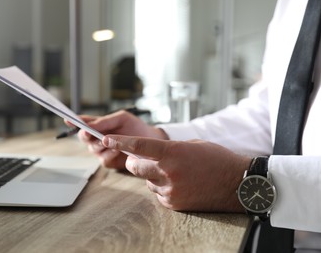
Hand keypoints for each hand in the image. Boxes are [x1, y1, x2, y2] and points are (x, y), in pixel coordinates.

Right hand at [66, 110, 167, 168]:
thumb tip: (90, 125)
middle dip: (87, 135)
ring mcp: (102, 151)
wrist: (151, 142)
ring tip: (110, 141)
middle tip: (89, 133)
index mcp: (99, 125)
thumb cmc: (136, 128)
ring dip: (100, 145)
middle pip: (84, 138)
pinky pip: (104, 160)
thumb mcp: (121, 118)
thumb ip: (105, 121)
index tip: (67, 120)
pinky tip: (118, 150)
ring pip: (93, 149)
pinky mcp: (110, 162)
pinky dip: (110, 155)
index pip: (83, 123)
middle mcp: (98, 138)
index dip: (74, 122)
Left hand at [102, 135, 250, 211]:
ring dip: (153, 176)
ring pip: (147, 181)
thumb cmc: (216, 159)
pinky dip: (163, 188)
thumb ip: (167, 149)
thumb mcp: (190, 145)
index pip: (139, 146)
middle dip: (134, 161)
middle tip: (140, 158)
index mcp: (172, 153)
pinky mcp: (174, 204)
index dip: (121, 142)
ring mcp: (170, 190)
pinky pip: (158, 194)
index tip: (107, 139)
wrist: (237, 183)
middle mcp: (168, 172)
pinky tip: (180, 184)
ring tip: (175, 173)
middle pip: (135, 166)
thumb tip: (148, 154)